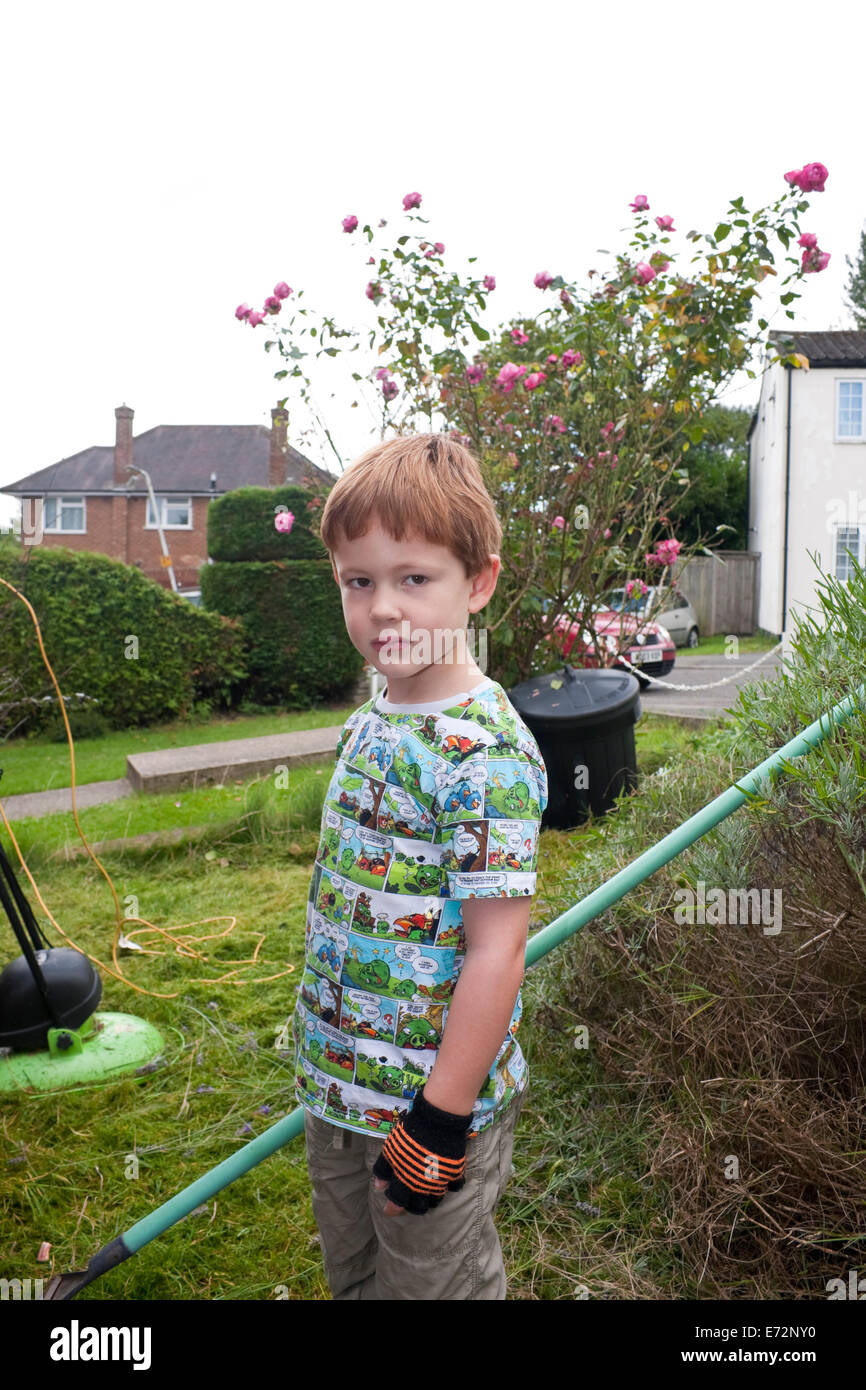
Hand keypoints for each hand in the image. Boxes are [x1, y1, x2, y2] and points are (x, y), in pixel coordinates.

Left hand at [372, 1086, 473, 1216]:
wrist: (437, 1121)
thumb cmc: (410, 1134)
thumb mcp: (391, 1149)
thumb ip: (383, 1169)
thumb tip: (379, 1187)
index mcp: (406, 1181)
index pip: (397, 1203)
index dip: (392, 1209)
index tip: (388, 1211)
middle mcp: (424, 1186)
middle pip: (419, 1207)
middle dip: (411, 1207)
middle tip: (408, 1202)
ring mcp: (441, 1180)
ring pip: (436, 1201)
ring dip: (429, 1200)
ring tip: (424, 1194)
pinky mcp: (455, 1172)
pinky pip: (454, 1187)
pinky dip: (448, 1187)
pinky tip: (443, 1182)